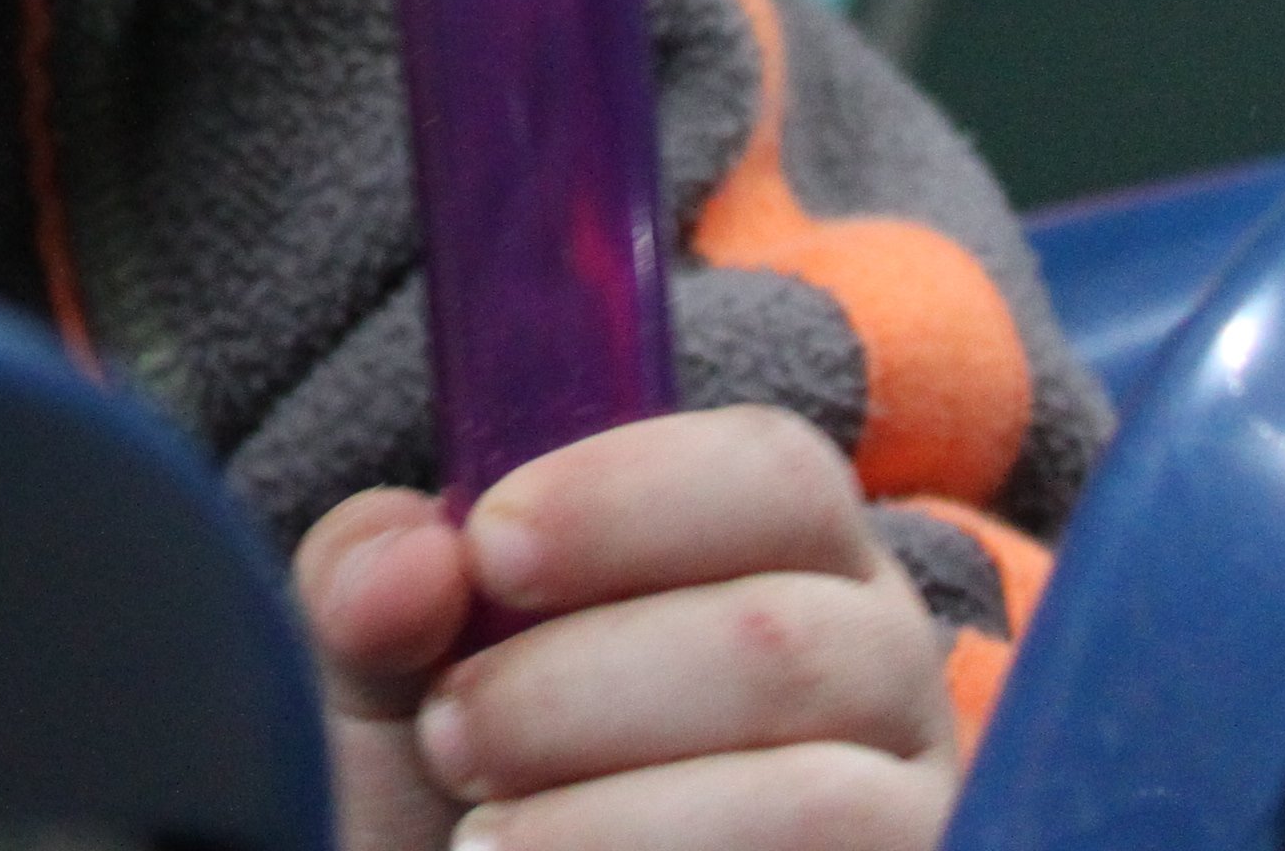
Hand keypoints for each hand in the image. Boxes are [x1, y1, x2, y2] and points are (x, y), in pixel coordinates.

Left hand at [293, 406, 959, 850]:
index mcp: (781, 550)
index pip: (770, 471)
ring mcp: (914, 808)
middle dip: (575, 689)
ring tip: (482, 841)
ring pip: (812, 798)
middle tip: (450, 737)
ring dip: (615, 821)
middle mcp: (880, 665)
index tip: (489, 551)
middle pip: (779, 637)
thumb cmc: (457, 784)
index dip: (624, 498)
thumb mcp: (384, 668)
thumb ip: (370, 581)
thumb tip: (418, 558)